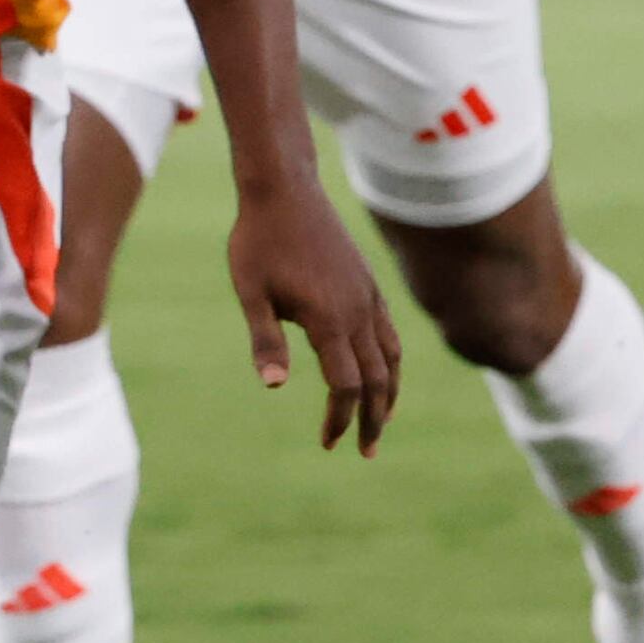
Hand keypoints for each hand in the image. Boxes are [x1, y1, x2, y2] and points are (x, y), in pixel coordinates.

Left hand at [225, 174, 398, 452]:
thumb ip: (265, 340)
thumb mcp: (250, 292)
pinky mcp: (369, 286)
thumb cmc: (257, 242)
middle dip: (372, 419)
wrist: (284, 191)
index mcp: (330, 319)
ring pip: (393, 358)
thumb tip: (276, 387)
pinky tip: (381, 374)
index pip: (346, 385)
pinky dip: (392, 363)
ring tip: (379, 422)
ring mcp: (369, 298)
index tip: (329, 442)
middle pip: (378, 380)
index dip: (340, 417)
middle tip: (364, 450)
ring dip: (389, 395)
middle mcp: (359, 312)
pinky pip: (390, 334)